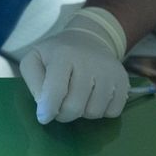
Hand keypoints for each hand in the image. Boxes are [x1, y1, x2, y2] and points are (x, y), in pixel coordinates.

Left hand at [19, 7, 129, 123]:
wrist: (88, 39)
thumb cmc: (58, 53)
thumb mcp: (35, 58)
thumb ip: (33, 80)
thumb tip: (44, 105)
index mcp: (63, 55)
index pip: (56, 91)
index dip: (48, 110)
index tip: (43, 116)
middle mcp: (89, 62)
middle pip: (74, 107)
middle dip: (63, 114)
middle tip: (60, 106)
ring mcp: (109, 71)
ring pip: (94, 112)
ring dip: (83, 113)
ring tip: (77, 98)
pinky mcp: (123, 81)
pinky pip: (113, 112)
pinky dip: (102, 111)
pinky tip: (93, 98)